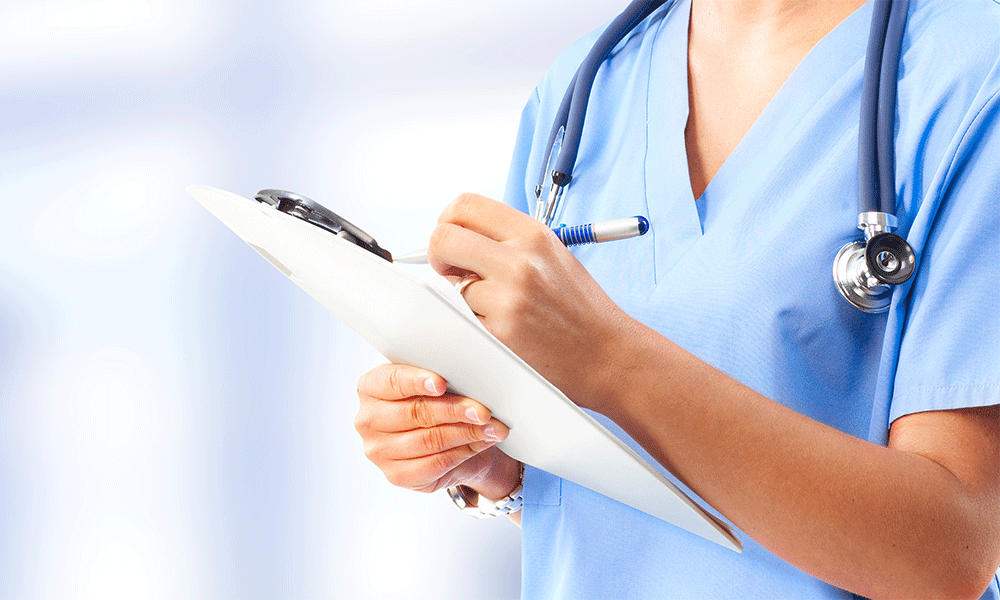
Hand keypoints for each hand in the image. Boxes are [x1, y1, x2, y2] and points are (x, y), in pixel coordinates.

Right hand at [355, 363, 521, 498]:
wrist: (444, 439)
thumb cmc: (438, 402)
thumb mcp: (437, 382)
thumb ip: (442, 375)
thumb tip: (470, 376)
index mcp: (370, 388)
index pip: (392, 381)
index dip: (418, 381)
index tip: (442, 383)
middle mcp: (368, 420)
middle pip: (415, 412)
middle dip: (455, 410)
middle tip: (483, 410)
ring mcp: (379, 451)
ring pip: (429, 440)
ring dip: (467, 433)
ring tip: (492, 427)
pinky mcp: (397, 476)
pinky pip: (435, 463)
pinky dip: (464, 451)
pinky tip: (481, 442)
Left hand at [427, 194, 639, 410]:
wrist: (608, 355)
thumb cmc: (580, 309)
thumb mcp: (552, 256)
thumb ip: (506, 241)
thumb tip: (457, 235)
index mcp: (533, 235)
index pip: (465, 205)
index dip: (447, 221)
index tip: (451, 240)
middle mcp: (520, 261)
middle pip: (444, 238)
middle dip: (437, 255)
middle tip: (452, 272)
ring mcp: (508, 298)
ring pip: (447, 285)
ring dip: (456, 295)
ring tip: (487, 306)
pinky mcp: (499, 333)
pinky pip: (460, 318)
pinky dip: (468, 322)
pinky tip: (495, 327)